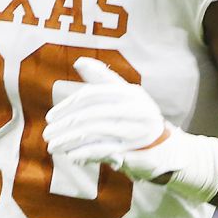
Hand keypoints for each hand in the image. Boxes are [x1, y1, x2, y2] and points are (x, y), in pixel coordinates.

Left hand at [45, 59, 217, 201]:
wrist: (170, 151)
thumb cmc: (139, 121)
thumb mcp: (124, 97)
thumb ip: (102, 80)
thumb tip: (79, 61)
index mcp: (130, 93)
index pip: (92, 95)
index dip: (68, 106)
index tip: (51, 117)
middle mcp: (135, 109)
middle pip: (91, 115)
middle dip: (65, 126)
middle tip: (48, 135)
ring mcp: (137, 131)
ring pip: (95, 132)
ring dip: (70, 141)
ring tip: (54, 147)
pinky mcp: (136, 151)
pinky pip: (104, 150)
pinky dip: (85, 153)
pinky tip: (72, 156)